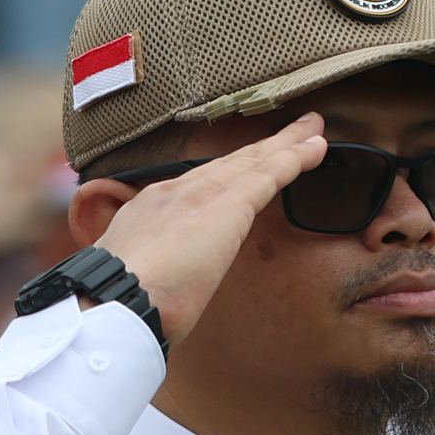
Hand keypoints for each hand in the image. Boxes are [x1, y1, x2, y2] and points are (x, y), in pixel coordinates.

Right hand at [89, 114, 328, 344]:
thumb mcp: (130, 281)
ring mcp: (201, 193)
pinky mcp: (228, 203)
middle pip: (228, 163)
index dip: (226, 172)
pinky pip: (271, 172)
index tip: (244, 165)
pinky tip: (317, 148)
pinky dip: (295, 157)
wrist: (116, 298)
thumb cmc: (119, 304)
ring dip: (286, 143)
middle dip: (260, 147)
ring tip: (313, 130)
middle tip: (291, 131)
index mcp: (150, 211)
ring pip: (253, 159)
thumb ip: (150, 276)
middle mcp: (175, 192)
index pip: (197, 185)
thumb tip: (157, 291)